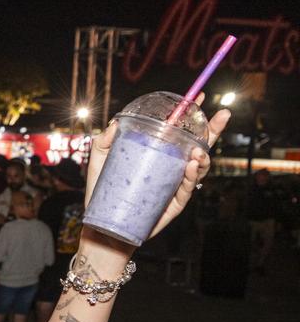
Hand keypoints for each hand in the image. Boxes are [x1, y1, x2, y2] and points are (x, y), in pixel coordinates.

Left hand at [83, 95, 229, 239]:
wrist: (103, 224)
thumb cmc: (103, 191)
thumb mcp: (100, 160)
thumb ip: (105, 141)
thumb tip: (115, 123)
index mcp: (158, 155)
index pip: (179, 133)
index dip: (191, 116)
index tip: (201, 97)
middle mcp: (170, 168)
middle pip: (197, 147)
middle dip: (213, 131)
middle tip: (222, 115)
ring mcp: (174, 186)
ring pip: (198, 169)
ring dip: (203, 157)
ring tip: (198, 151)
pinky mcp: (173, 204)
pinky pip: (186, 190)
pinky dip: (191, 177)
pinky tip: (191, 165)